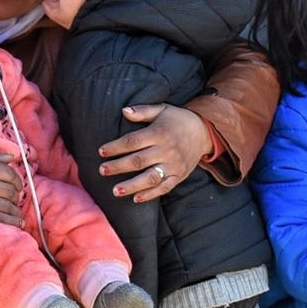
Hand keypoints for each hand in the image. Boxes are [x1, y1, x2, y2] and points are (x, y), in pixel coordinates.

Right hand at [0, 152, 22, 226]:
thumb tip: (13, 157)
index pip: (11, 174)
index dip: (17, 180)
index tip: (16, 184)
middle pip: (11, 191)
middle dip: (15, 194)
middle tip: (12, 196)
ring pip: (8, 206)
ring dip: (14, 208)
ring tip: (15, 209)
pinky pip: (0, 218)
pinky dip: (12, 221)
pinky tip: (18, 222)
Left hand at [98, 104, 212, 202]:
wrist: (205, 132)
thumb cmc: (177, 119)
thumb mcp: (161, 109)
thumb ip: (142, 111)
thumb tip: (123, 111)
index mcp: (159, 133)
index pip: (132, 141)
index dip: (116, 147)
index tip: (101, 151)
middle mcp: (166, 150)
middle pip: (138, 161)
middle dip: (118, 166)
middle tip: (102, 170)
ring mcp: (174, 165)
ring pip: (150, 178)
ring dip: (132, 185)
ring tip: (115, 190)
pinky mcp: (179, 176)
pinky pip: (164, 187)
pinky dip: (150, 194)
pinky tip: (136, 198)